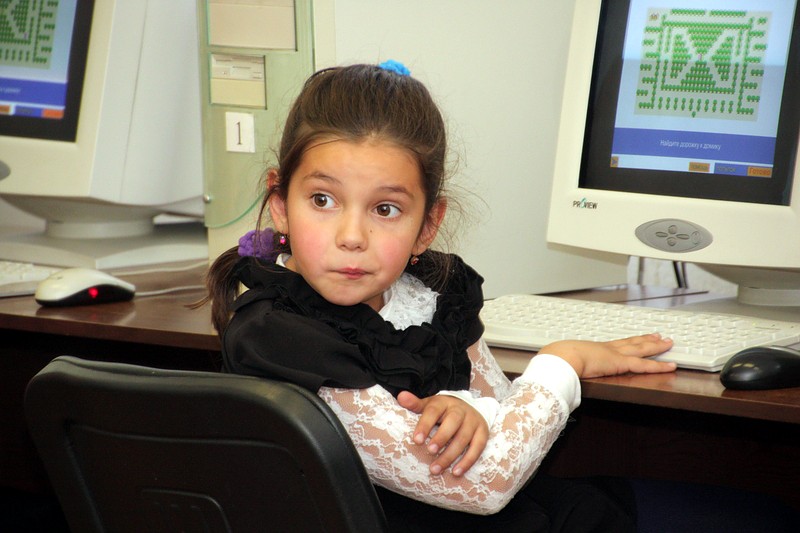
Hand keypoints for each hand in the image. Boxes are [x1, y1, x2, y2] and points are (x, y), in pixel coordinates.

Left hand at [397, 391, 488, 476]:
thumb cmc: (444, 410)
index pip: (433, 411)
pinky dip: (467, 461)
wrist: (470, 407)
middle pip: (452, 423)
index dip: (425, 425)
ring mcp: (473, 421)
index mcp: (444, 403)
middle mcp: (460, 410)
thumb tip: (401, 397)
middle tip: (430, 451)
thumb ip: (415, 404)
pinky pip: (477, 448)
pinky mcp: (483, 433)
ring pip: (464, 438)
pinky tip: (456, 472)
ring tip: (436, 468)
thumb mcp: (430, 405)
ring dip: (450, 455)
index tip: (416, 440)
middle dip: (441, 438)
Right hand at [541, 333, 676, 377]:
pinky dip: (659, 365)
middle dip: (646, 339)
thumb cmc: (558, 360)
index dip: (629, 340)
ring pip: (642, 349)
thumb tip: (559, 370)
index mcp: (595, 349)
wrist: (561, 358)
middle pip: (632, 343)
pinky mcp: (621, 364)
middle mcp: (608, 349)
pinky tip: (671, 366)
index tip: (637, 337)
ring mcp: (616, 355)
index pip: (617, 344)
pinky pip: (645, 365)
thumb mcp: (563, 360)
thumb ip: (566, 365)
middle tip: (659, 336)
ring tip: (668, 342)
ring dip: (656, 346)